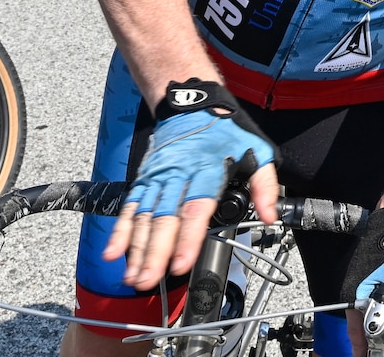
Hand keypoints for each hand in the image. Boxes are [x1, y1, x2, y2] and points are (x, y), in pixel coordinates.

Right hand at [106, 80, 279, 289]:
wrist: (191, 103)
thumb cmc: (225, 130)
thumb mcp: (256, 150)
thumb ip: (264, 185)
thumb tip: (270, 215)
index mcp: (205, 170)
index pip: (194, 208)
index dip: (187, 238)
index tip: (180, 263)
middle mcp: (177, 175)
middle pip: (163, 219)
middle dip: (155, 253)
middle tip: (148, 281)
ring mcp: (157, 177)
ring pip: (144, 217)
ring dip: (136, 249)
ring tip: (133, 277)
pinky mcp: (144, 178)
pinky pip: (130, 206)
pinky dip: (119, 230)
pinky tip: (113, 252)